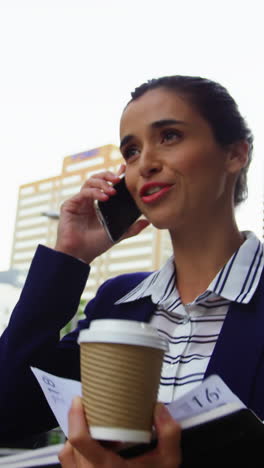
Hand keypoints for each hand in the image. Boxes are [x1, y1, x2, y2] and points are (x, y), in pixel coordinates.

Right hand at [55, 166, 148, 263]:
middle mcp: (87, 201)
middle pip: (97, 179)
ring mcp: (78, 202)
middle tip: (119, 178)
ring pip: (89, 182)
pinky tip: (104, 198)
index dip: (114, 175)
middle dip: (108, 175)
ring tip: (112, 191)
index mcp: (98, 205)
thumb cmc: (95, 245)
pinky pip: (83, 193)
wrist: (80, 255)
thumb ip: (132, 228)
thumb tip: (147, 221)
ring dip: (102, 183)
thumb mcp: (118, 234)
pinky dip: (94, 192)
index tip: (124, 170)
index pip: (106, 185)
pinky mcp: (70, 205)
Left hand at [58, 396, 181, 467]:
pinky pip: (69, 465)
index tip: (80, 400)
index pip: (80, 440)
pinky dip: (75, 452)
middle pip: (72, 443)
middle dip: (80, 423)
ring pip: (67, 455)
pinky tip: (92, 445)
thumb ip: (168, 434)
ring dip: (76, 438)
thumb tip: (158, 409)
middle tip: (92, 409)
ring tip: (91, 427)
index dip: (76, 416)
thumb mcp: (168, 462)